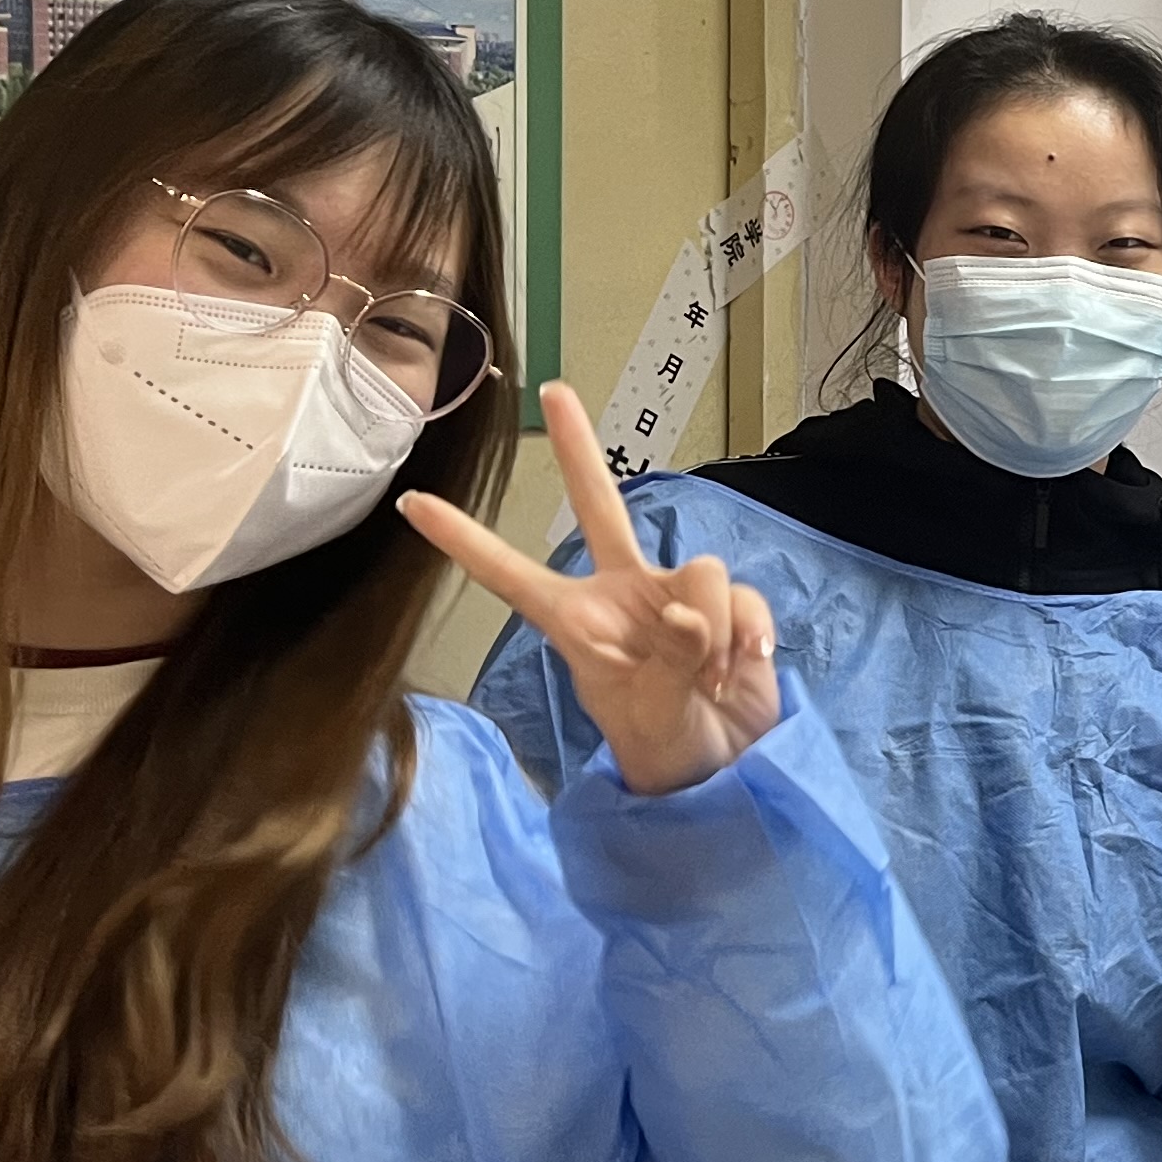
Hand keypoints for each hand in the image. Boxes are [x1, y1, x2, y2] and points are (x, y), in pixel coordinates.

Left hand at [404, 383, 782, 798]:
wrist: (728, 769)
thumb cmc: (666, 750)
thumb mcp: (652, 716)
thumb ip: (670, 661)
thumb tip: (688, 616)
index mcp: (577, 624)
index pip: (510, 575)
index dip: (463, 540)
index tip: (412, 502)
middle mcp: (623, 594)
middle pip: (598, 507)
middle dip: (577, 447)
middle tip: (554, 392)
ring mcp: (678, 595)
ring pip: (701, 572)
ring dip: (716, 627)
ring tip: (713, 680)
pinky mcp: (729, 604)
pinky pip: (744, 598)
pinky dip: (750, 634)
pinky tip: (745, 667)